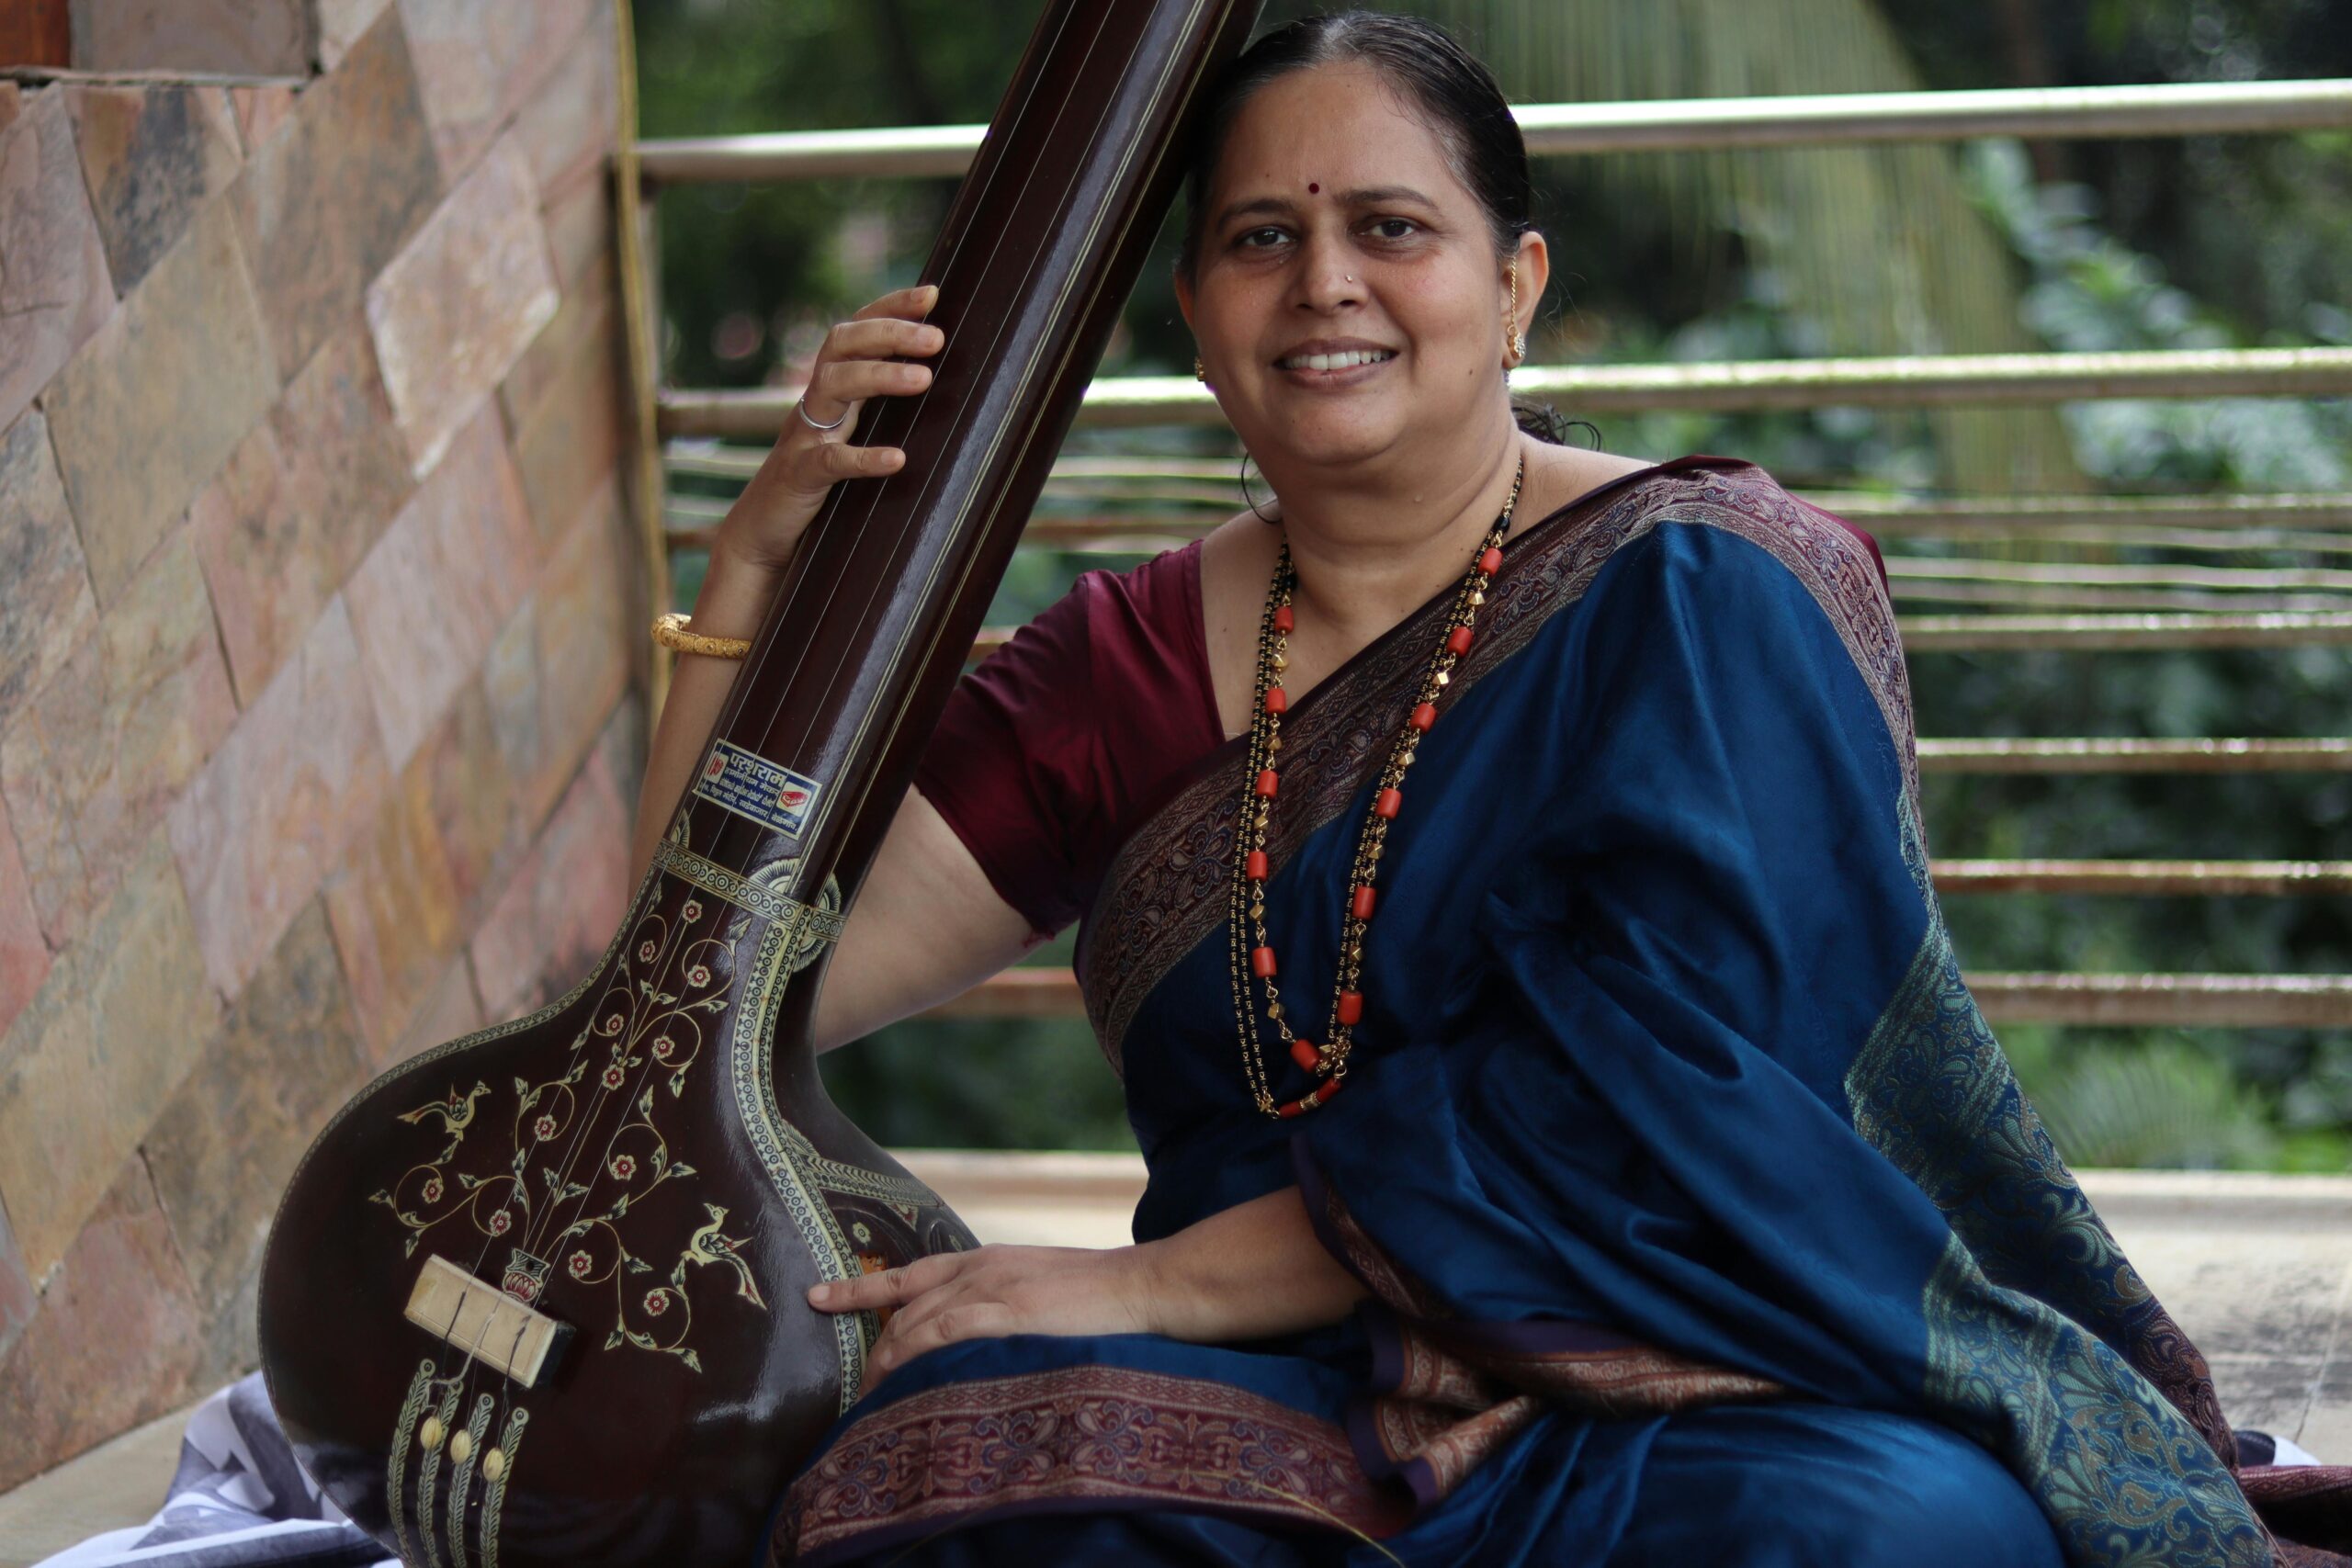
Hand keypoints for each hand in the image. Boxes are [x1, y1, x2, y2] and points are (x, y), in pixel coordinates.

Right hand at [716, 283, 944, 571]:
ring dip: (880, 376)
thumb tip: (938, 388)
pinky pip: (829, 460)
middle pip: (841, 346)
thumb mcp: (848, 439)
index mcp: (828, 391)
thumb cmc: (818, 486)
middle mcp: (813, 404)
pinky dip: (863, 457)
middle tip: (936, 338)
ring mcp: (802, 438)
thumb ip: (877, 413)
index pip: (854, 332)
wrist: (763, 536)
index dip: (888, 308)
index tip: (932, 294)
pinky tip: (898, 459)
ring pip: (833, 386)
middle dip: (888, 334)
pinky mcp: (799, 477)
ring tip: (924, 379)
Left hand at [806, 1243, 1160, 1393]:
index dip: (859, 1287)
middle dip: (871, 1346)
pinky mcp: (1006, 1312)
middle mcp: (980, 1268)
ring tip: (867, 1400)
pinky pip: (942, 1334)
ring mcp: (991, 1288)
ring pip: (914, 1323)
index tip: (817, 1296)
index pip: (909, 1274)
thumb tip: (978, 1340)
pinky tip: (895, 1380)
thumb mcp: (1043, 1288)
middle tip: (855, 1389)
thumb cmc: (1105, 1296)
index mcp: (988, 1259)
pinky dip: (912, 1355)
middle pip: (903, 1307)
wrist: (1145, 1287)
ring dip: (884, 1362)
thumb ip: (1006, 1305)